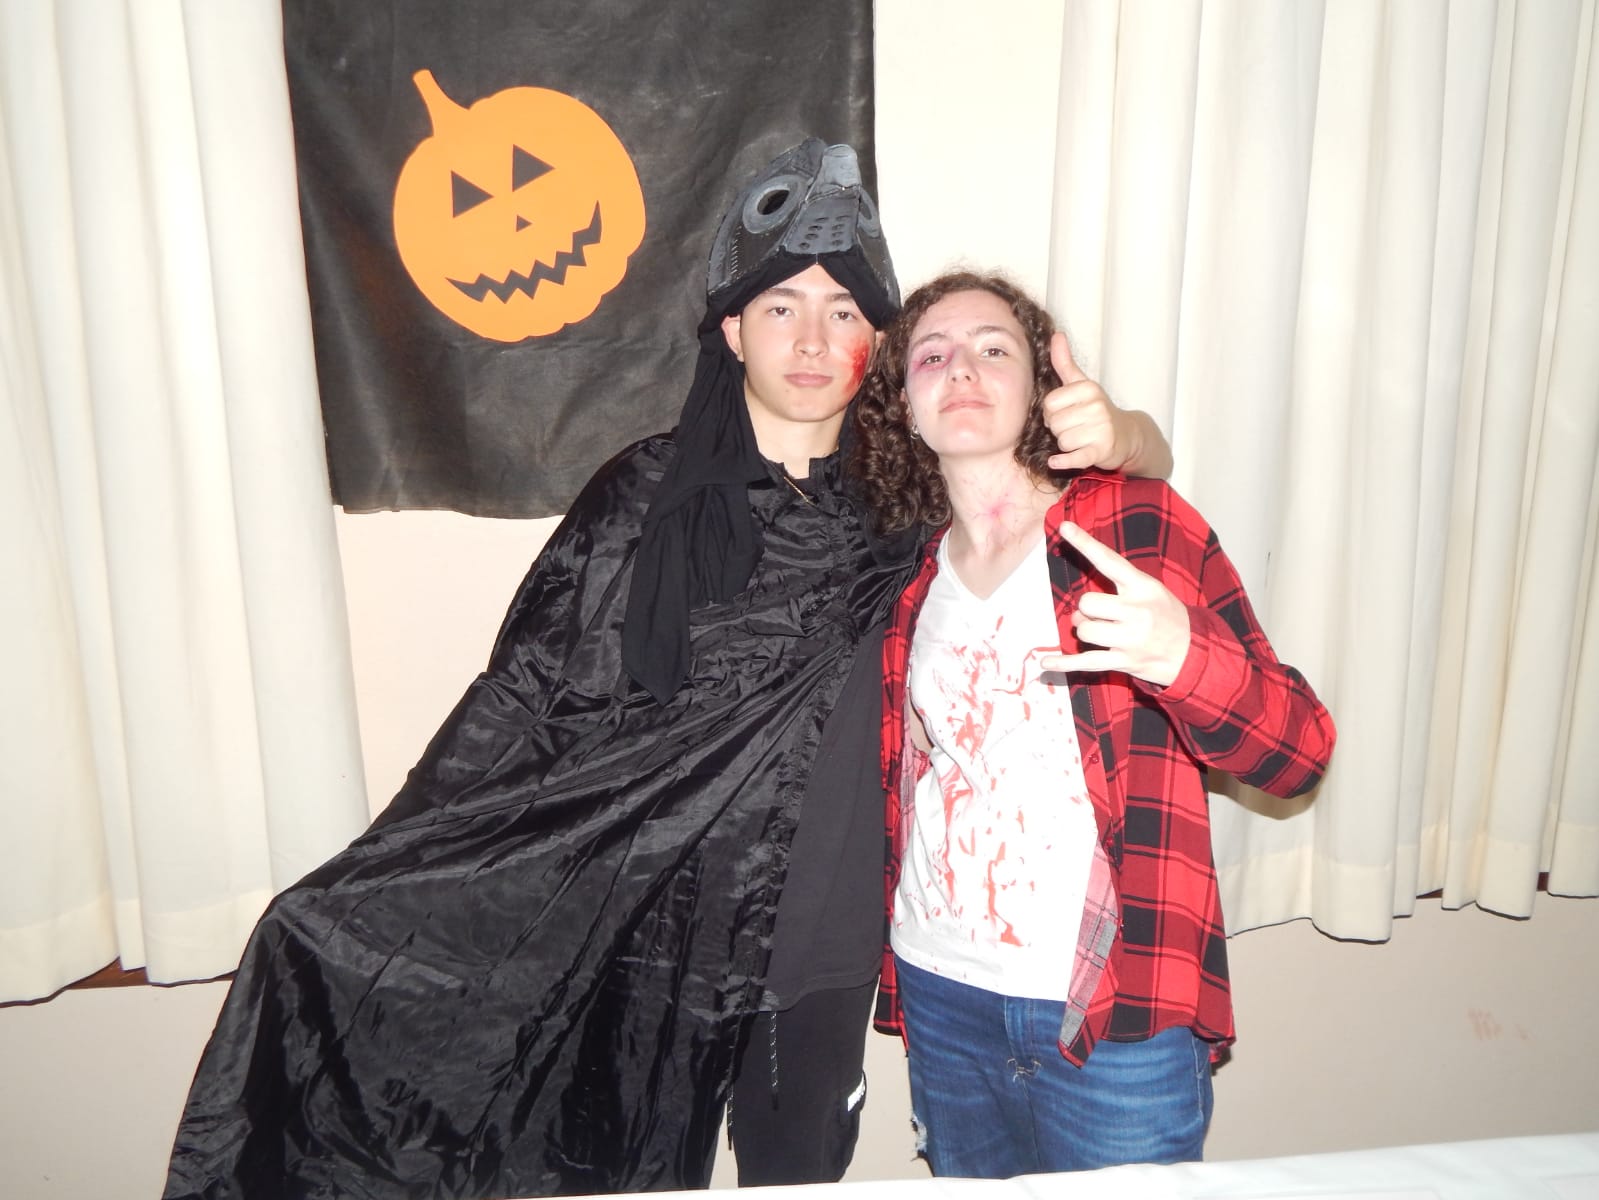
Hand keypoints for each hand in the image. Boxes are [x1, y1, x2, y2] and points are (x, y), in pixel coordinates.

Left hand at [1040, 521, 1190, 686]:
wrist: (1196, 652)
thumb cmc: (1167, 616)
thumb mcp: (1151, 591)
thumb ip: (1117, 590)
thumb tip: (1078, 609)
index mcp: (1143, 587)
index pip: (1108, 560)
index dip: (1085, 543)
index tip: (1064, 527)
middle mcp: (1136, 611)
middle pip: (1086, 603)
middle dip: (1087, 610)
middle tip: (1101, 616)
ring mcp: (1130, 638)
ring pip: (1083, 630)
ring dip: (1086, 631)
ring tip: (1104, 633)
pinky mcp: (1124, 662)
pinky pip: (1085, 661)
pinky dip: (1064, 664)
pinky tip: (1047, 663)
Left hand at [1043, 334, 1140, 471]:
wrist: (1127, 435)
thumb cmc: (1097, 408)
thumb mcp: (1082, 384)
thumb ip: (1065, 362)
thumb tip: (1056, 334)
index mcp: (1088, 389)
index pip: (1048, 403)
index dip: (1051, 412)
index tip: (1065, 413)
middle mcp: (1096, 406)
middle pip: (1053, 423)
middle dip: (1059, 429)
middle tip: (1074, 427)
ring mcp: (1100, 429)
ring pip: (1062, 441)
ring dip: (1067, 444)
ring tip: (1081, 438)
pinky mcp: (1102, 450)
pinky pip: (1075, 457)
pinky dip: (1064, 461)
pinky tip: (1055, 461)